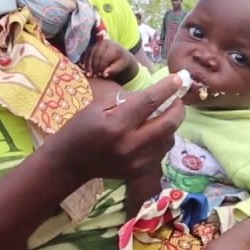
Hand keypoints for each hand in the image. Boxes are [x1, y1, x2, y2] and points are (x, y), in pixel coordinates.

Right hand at [49, 73, 184, 182]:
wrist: (70, 162)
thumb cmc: (81, 127)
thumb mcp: (98, 105)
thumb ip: (127, 99)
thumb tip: (153, 94)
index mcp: (117, 124)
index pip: (150, 101)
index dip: (167, 88)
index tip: (179, 78)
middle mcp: (131, 144)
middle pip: (169, 123)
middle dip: (178, 108)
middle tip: (176, 99)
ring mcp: (137, 161)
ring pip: (169, 139)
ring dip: (171, 125)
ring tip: (163, 116)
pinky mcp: (139, 171)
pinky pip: (161, 152)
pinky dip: (162, 139)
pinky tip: (153, 133)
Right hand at [84, 39, 137, 84]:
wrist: (120, 54)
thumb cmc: (121, 61)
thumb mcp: (122, 65)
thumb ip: (114, 69)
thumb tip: (104, 74)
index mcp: (113, 46)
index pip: (104, 57)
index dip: (101, 67)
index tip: (100, 75)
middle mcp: (104, 42)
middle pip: (95, 55)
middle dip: (93, 66)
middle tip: (93, 76)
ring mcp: (96, 43)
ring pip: (89, 53)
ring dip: (87, 64)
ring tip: (88, 74)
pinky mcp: (91, 46)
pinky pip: (85, 53)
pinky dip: (84, 61)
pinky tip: (84, 68)